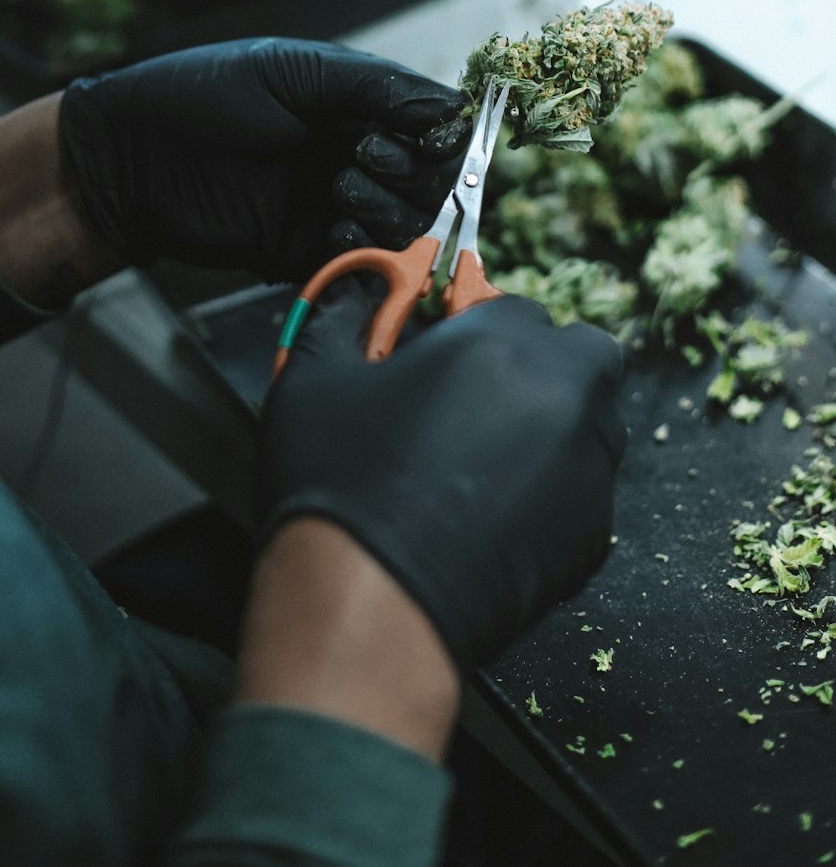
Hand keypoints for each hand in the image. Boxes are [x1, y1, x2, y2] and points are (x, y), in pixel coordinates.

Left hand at [58, 37, 468, 281]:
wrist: (128, 159)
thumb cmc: (200, 95)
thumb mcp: (292, 70)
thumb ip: (372, 85)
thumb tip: (449, 105)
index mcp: (352, 106)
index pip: (431, 126)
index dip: (442, 135)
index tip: (434, 138)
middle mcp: (351, 155)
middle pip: (428, 181)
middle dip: (412, 171)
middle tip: (361, 156)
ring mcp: (329, 206)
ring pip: (401, 225)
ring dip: (387, 210)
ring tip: (339, 187)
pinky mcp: (303, 251)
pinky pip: (358, 262)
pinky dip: (360, 250)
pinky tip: (334, 230)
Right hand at [256, 287, 625, 676]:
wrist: (371, 608)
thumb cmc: (342, 489)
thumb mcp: (313, 381)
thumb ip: (341, 320)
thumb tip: (354, 298)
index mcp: (502, 343)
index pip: (518, 306)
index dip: (481, 326)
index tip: (452, 352)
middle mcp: (563, 397)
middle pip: (584, 354)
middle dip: (549, 364)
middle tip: (488, 396)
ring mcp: (587, 471)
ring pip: (595, 426)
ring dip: (557, 427)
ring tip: (488, 462)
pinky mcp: (592, 538)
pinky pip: (586, 495)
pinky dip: (555, 495)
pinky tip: (496, 517)